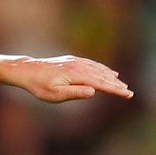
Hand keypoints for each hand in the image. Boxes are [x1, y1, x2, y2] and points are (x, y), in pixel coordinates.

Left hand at [8, 55, 132, 102]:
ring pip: (97, 68)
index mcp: (76, 74)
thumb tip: (94, 91)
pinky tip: (107, 71)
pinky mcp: (71, 60)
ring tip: (121, 83)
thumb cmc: (39, 85)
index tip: (128, 94)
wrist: (26, 70)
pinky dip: (101, 68)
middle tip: (129, 92)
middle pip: (102, 75)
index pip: (101, 83)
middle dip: (116, 84)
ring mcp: (74, 61)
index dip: (115, 89)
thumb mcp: (55, 94)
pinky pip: (91, 64)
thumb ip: (76, 93)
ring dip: (110, 76)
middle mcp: (77, 65)